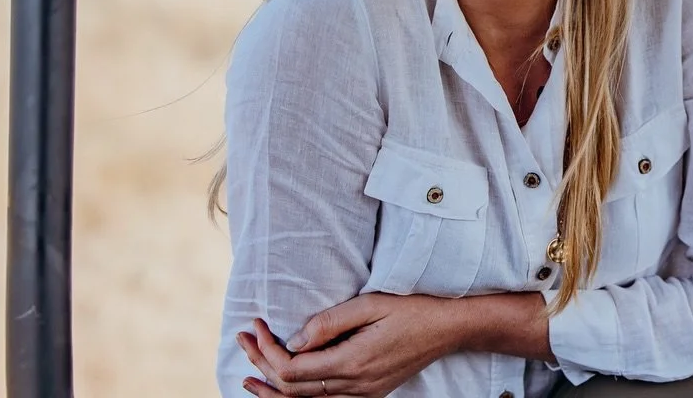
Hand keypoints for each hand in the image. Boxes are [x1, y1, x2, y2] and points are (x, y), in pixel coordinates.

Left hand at [237, 294, 457, 397]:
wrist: (448, 329)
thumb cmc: (413, 310)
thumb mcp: (372, 304)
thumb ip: (331, 322)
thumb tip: (295, 339)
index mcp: (353, 363)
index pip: (293, 369)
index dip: (268, 351)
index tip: (256, 326)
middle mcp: (355, 387)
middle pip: (293, 389)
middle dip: (262, 366)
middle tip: (243, 339)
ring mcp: (362, 395)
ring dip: (274, 390)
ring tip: (248, 378)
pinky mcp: (368, 394)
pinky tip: (285, 389)